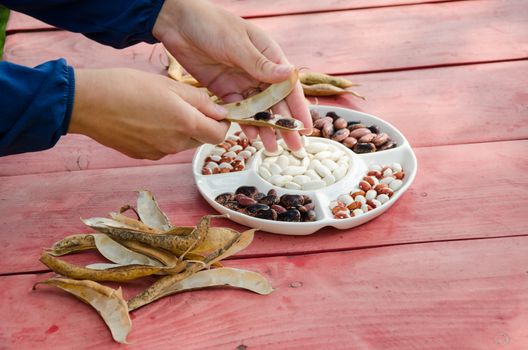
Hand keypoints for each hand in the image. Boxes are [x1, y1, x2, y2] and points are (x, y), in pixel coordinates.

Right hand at [68, 68, 228, 159]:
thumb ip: (200, 100)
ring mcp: (159, 152)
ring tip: (161, 109)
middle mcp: (175, 144)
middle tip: (185, 105)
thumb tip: (220, 112)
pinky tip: (146, 120)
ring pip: (181, 144)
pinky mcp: (143, 155)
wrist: (88, 103)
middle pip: (201, 140)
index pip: (219, 135)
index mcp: (186, 124)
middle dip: (200, 125)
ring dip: (181, 130)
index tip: (217, 113)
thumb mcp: (169, 85)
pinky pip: (163, 147)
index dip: (222, 125)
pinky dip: (163, 136)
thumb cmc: (127, 87)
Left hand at [153, 0, 311, 150]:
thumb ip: (260, 64)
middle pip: (276, 102)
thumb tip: (289, 74)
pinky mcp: (224, 89)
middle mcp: (259, 70)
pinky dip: (244, 123)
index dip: (298, 108)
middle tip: (293, 146)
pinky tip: (250, 136)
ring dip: (265, 128)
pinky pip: (238, 110)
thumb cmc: (211, 24)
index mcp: (269, 55)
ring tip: (271, 148)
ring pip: (258, 110)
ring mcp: (242, 81)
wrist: (177, 23)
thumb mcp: (237, 44)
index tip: (306, 127)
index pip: (289, 85)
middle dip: (285, 124)